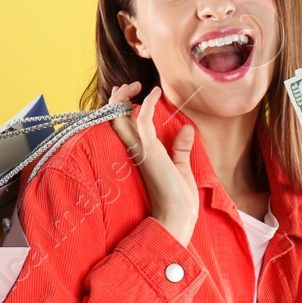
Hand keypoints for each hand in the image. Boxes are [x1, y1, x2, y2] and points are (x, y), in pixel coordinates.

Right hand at [108, 82, 198, 244]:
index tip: (134, 93)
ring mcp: (140, 151)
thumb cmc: (179, 198)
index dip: (122, 106)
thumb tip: (187, 129)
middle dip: (117, 98)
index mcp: (141, 153)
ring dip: (124, 98)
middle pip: (114, 118)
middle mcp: (135, 151)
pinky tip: (155, 93)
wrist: (179, 217)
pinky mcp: (149, 152)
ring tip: (137, 86)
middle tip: (130, 86)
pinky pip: (141, 121)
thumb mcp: (181, 166)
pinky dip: (147, 104)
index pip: (123, 125)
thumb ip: (181, 148)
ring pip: (120, 117)